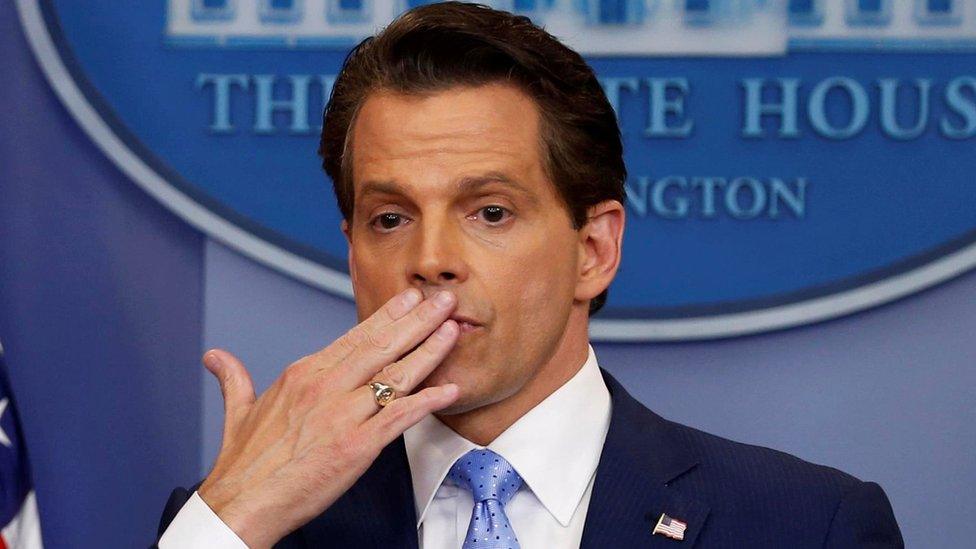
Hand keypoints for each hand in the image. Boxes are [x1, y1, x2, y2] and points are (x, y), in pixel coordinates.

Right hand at [196, 288, 460, 547]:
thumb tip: (216, 358)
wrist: (240, 505)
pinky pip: (400, 417)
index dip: (388, 316)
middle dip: (419, 320)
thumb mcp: (237, 411)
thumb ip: (234, 379)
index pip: (355, 336)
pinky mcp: (357, 445)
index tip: (410, 300)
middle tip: (444, 300)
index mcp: (303, 374)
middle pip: (382, 345)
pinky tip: (449, 390)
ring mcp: (343, 414)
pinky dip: (427, 402)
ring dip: (430, 350)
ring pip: (396, 374)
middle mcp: (326, 387)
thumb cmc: (243, 465)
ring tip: (453, 329)